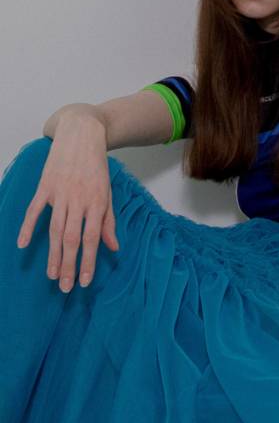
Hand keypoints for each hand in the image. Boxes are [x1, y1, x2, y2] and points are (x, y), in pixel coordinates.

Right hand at [16, 112, 119, 291]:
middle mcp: (78, 199)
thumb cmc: (97, 166)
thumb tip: (113, 247)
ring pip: (54, 229)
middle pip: (71, 238)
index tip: (85, 281)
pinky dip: (27, 226)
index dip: (88, 261)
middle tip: (65, 287)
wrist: (82, 134)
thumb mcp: (107, 192)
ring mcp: (60, 192)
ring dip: (52, 254)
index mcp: (96, 202)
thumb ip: (107, 220)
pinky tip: (22, 244)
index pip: (92, 238)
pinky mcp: (45, 185)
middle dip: (68, 265)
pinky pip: (35, 209)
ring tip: (51, 275)